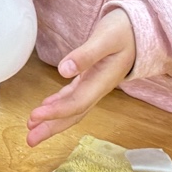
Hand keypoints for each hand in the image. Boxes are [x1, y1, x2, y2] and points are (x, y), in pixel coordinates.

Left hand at [25, 9, 135, 146]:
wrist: (140, 30)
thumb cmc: (125, 31)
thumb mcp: (107, 38)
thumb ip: (87, 55)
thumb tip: (63, 71)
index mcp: (102, 82)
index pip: (76, 103)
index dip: (56, 112)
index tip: (35, 116)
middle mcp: (98, 88)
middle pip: (74, 113)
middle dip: (52, 127)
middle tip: (30, 140)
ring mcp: (95, 84)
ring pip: (72, 107)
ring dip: (53, 119)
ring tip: (32, 128)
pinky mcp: (91, 77)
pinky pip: (74, 96)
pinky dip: (59, 103)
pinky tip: (46, 107)